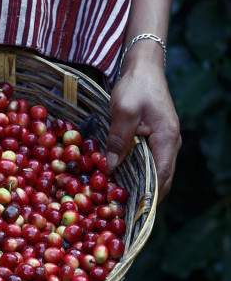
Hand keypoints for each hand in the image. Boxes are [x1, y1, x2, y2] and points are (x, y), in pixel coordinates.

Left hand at [106, 64, 180, 201]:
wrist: (143, 68)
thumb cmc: (136, 87)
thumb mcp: (124, 112)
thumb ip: (118, 139)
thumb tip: (112, 166)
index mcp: (167, 139)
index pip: (162, 176)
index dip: (150, 196)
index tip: (135, 212)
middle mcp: (169, 143)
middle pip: (160, 177)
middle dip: (144, 195)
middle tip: (123, 211)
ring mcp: (162, 141)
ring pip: (154, 170)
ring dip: (139, 185)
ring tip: (120, 200)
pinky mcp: (153, 137)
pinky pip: (147, 160)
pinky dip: (136, 171)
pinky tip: (119, 178)